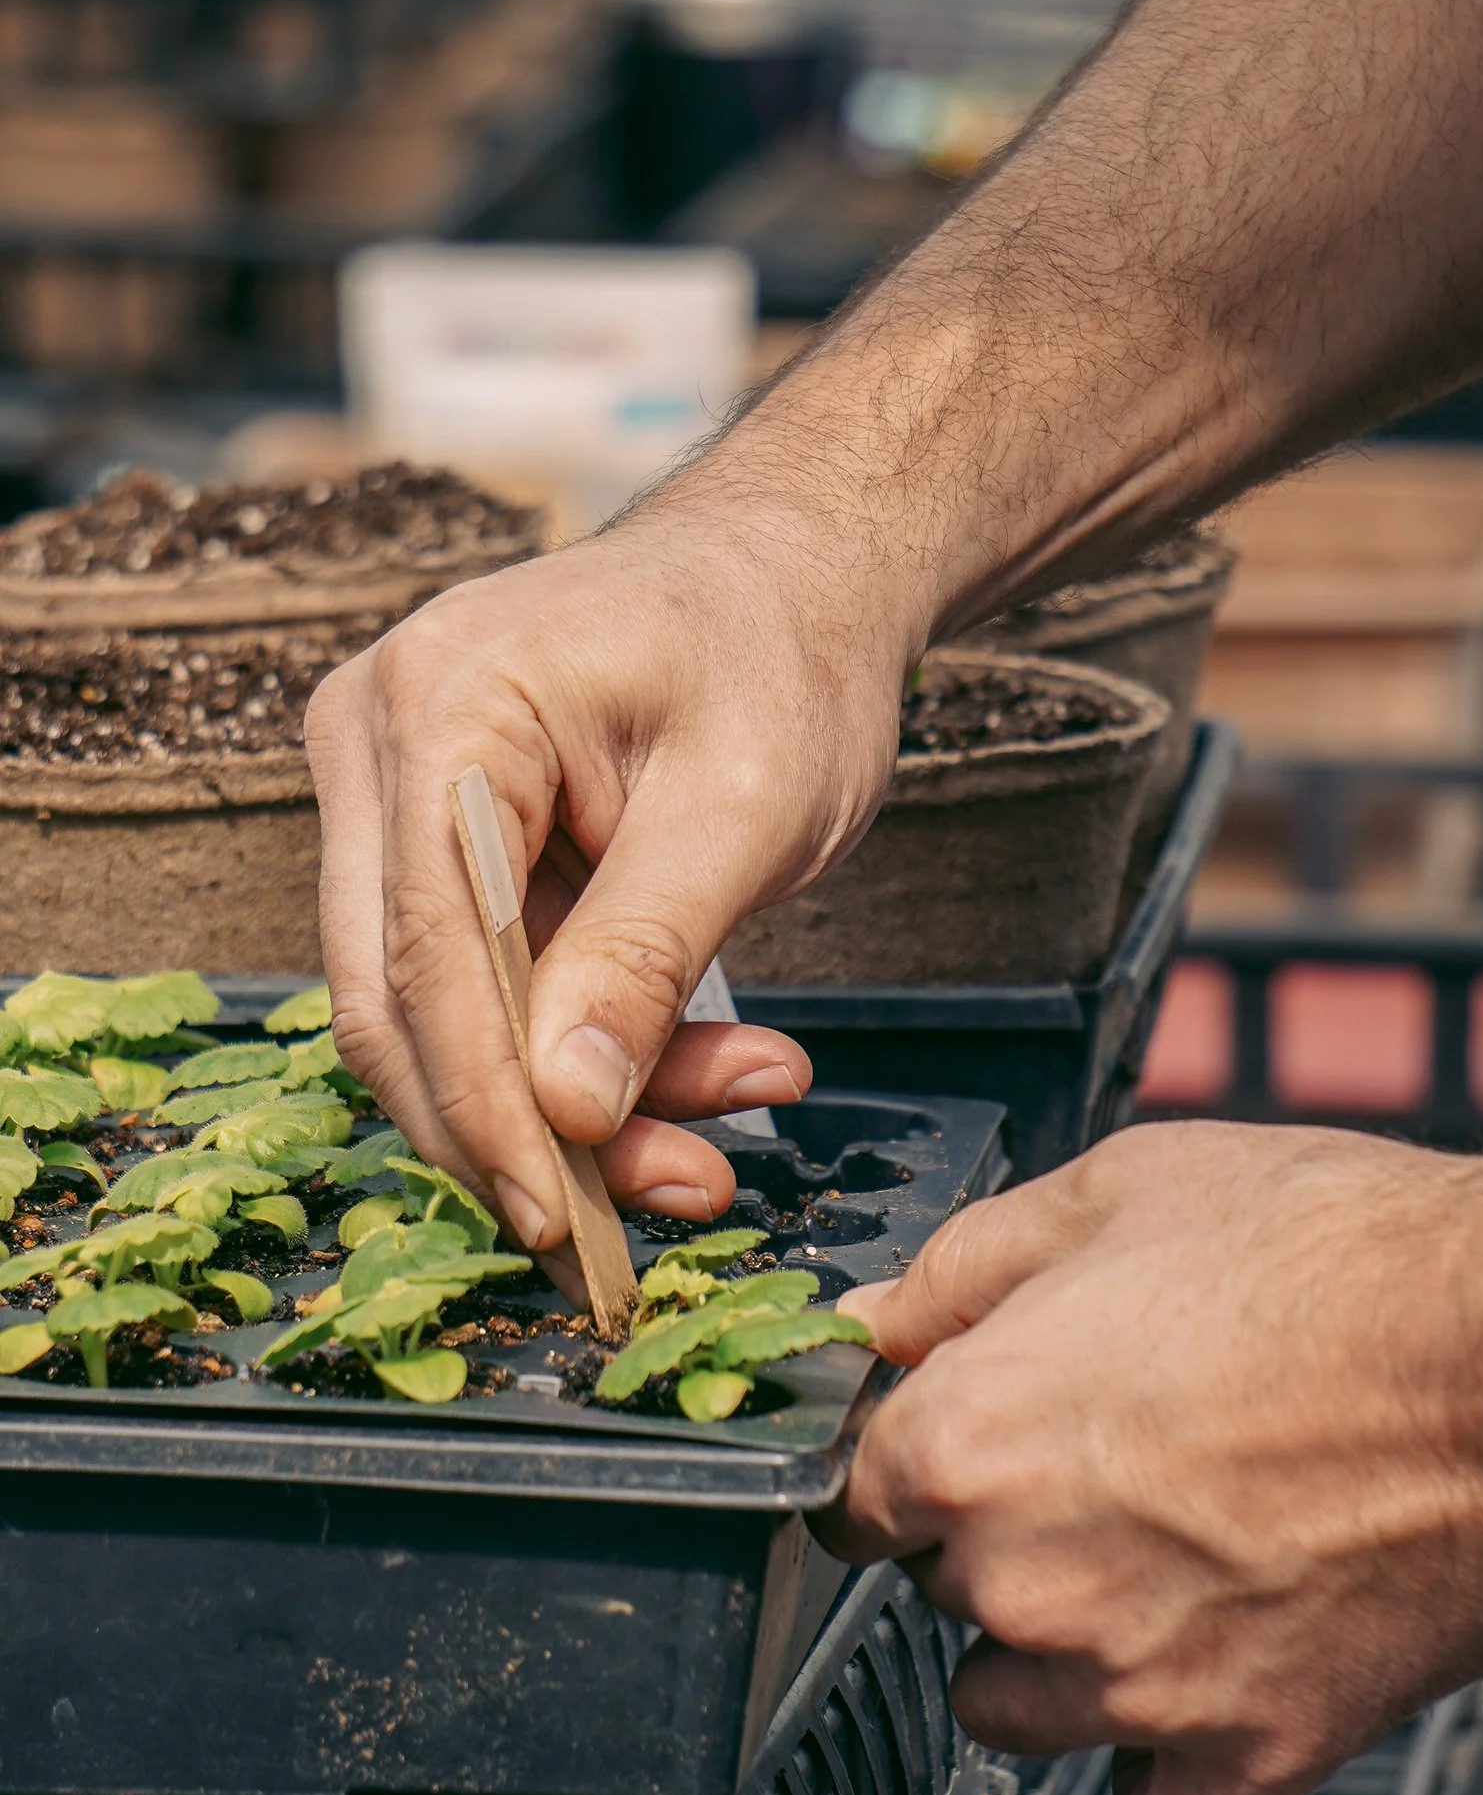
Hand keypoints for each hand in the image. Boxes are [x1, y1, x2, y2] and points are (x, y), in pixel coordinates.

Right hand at [304, 502, 912, 1265]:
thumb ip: (646, 955)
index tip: (570, 1222)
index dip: (491, 1107)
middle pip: (404, 997)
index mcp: (442, 705)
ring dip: (578, 1093)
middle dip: (533, 1124)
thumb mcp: (743, 809)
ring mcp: (393, 786)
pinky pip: (485, 978)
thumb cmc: (782, 654)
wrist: (794, 571)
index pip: (430, 955)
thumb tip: (563, 1110)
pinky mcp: (437, 834)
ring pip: (444, 1007)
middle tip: (672, 1195)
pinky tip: (708, 1064)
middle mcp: (378, 741)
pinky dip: (586, 1041)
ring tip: (736, 1111)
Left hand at [817, 1121, 1482, 1794]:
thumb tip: (873, 1315)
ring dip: (1049, 1657)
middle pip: (940, 1588)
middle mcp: (1025, 1577)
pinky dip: (1160, 1791)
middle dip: (989, 1533)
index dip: (909, 1449)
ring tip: (1137, 1570)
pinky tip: (1186, 1717)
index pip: (857, 1488)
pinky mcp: (1253, 1748)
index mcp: (971, 1437)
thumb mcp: (1112, 1192)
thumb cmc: (1327, 1251)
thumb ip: (960, 1268)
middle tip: (1092, 1464)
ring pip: (1011, 1712)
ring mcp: (1135, 1681)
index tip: (958, 1432)